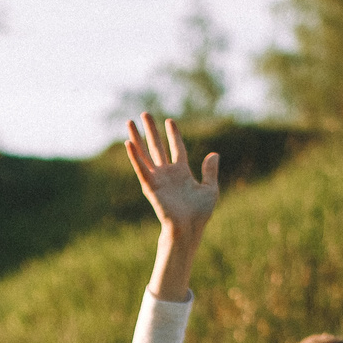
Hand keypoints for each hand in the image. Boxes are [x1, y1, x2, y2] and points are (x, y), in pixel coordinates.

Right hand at [125, 113, 218, 231]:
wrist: (189, 228)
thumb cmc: (199, 214)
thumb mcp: (210, 189)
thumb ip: (210, 171)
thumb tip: (214, 154)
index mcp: (182, 172)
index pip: (177, 148)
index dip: (173, 135)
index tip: (169, 121)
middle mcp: (167, 173)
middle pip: (157, 147)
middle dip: (151, 130)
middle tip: (145, 114)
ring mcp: (158, 179)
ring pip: (145, 154)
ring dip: (137, 138)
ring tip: (129, 122)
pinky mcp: (150, 186)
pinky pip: (141, 169)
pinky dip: (134, 156)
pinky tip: (129, 143)